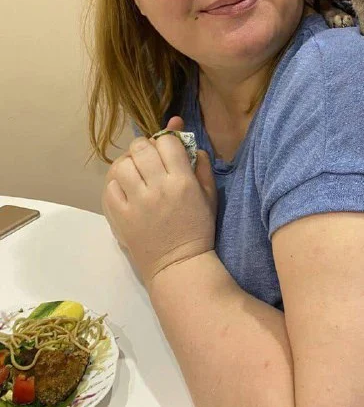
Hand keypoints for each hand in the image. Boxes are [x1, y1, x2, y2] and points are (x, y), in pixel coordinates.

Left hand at [102, 116, 217, 285]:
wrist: (178, 265)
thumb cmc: (198, 229)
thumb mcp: (210, 196)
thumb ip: (203, 167)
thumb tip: (191, 145)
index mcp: (182, 181)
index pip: (167, 142)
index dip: (167, 140)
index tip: (167, 150)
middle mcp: (157, 187)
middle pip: (141, 148)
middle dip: (145, 147)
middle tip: (148, 158)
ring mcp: (136, 202)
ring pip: (122, 165)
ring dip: (128, 164)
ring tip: (134, 172)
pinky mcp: (120, 216)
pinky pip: (109, 188)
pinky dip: (116, 184)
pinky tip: (125, 189)